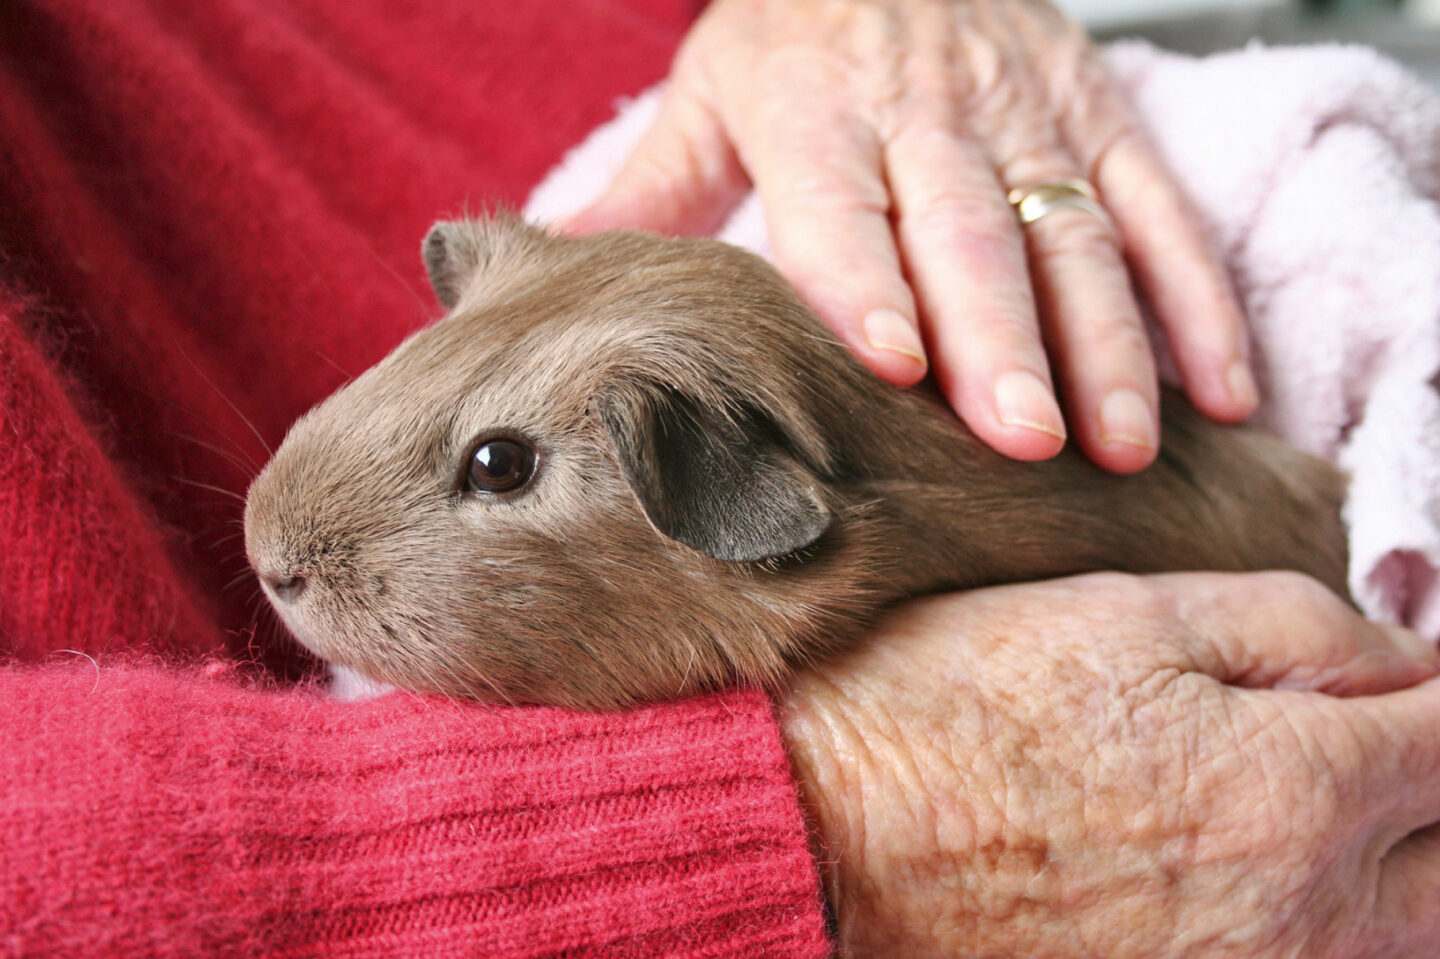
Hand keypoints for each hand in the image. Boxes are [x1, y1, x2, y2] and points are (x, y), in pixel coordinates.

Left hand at [565, 0, 1256, 473]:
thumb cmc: (796, 30)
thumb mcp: (713, 86)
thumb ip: (654, 187)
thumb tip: (566, 271)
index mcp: (819, 109)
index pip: (840, 204)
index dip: (865, 280)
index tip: (890, 365)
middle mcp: (929, 116)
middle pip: (969, 234)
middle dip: (998, 341)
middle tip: (1018, 441)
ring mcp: (1028, 119)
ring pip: (1072, 234)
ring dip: (1104, 344)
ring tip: (1116, 445)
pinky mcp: (1101, 121)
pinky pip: (1160, 213)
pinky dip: (1198, 302)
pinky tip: (1221, 391)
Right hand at [780, 573, 1439, 956]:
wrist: (824, 835)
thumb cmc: (955, 708)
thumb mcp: (1120, 613)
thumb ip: (1291, 624)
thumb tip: (1401, 654)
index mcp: (1294, 787)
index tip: (1413, 672)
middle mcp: (1299, 915)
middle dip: (1432, 793)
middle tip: (1375, 746)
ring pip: (1400, 939)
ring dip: (1394, 871)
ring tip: (1312, 812)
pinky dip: (1318, 924)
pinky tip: (1251, 878)